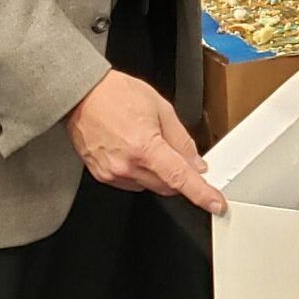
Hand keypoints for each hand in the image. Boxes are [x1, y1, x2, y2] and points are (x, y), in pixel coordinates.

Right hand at [64, 70, 224, 214]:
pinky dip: (140, 171)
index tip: (215, 203)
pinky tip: (133, 149)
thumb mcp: (161, 108)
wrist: (82, 95)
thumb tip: (195, 162)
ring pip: (149, 185)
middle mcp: (127, 166)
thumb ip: (181, 139)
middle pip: (167, 185)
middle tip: (176, 152)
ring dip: (158, 172)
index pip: (180, 178)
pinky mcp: (102, 176)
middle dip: (179, 174)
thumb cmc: (117, 95)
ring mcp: (112, 173)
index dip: (201, 193)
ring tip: (146, 142)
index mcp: (145, 147)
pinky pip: (131, 182)